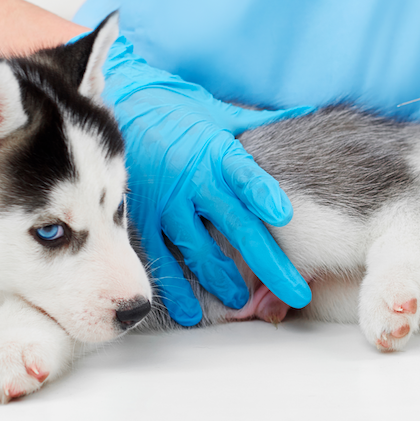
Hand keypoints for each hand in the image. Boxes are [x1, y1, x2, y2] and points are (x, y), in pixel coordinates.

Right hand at [103, 35, 312, 325]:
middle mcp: (195, 180)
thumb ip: (258, 121)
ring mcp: (167, 203)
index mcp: (218, 152)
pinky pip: (160, 258)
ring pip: (200, 250)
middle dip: (270, 263)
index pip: (246, 175)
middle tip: (297, 292)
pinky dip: (174, 288)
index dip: (264, 193)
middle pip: (238, 226)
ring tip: (245, 303)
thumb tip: (301, 108)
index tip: (284, 214)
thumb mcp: (217, 112)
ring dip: (224, 280)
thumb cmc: (175, 110)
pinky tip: (190, 312)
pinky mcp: (142, 218)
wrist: (118, 108)